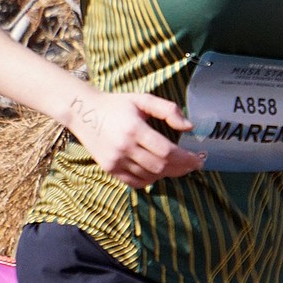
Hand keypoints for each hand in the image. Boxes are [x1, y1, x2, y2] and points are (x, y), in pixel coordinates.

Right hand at [65, 87, 205, 188]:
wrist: (83, 112)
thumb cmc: (117, 104)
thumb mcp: (142, 99)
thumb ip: (168, 110)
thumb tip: (189, 126)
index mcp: (134, 129)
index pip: (166, 151)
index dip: (186, 158)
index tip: (198, 159)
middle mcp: (124, 147)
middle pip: (160, 166)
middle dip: (181, 168)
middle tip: (194, 165)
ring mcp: (115, 161)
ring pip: (149, 176)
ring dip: (167, 174)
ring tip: (179, 167)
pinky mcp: (109, 169)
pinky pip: (135, 182)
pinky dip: (150, 180)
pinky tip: (158, 172)